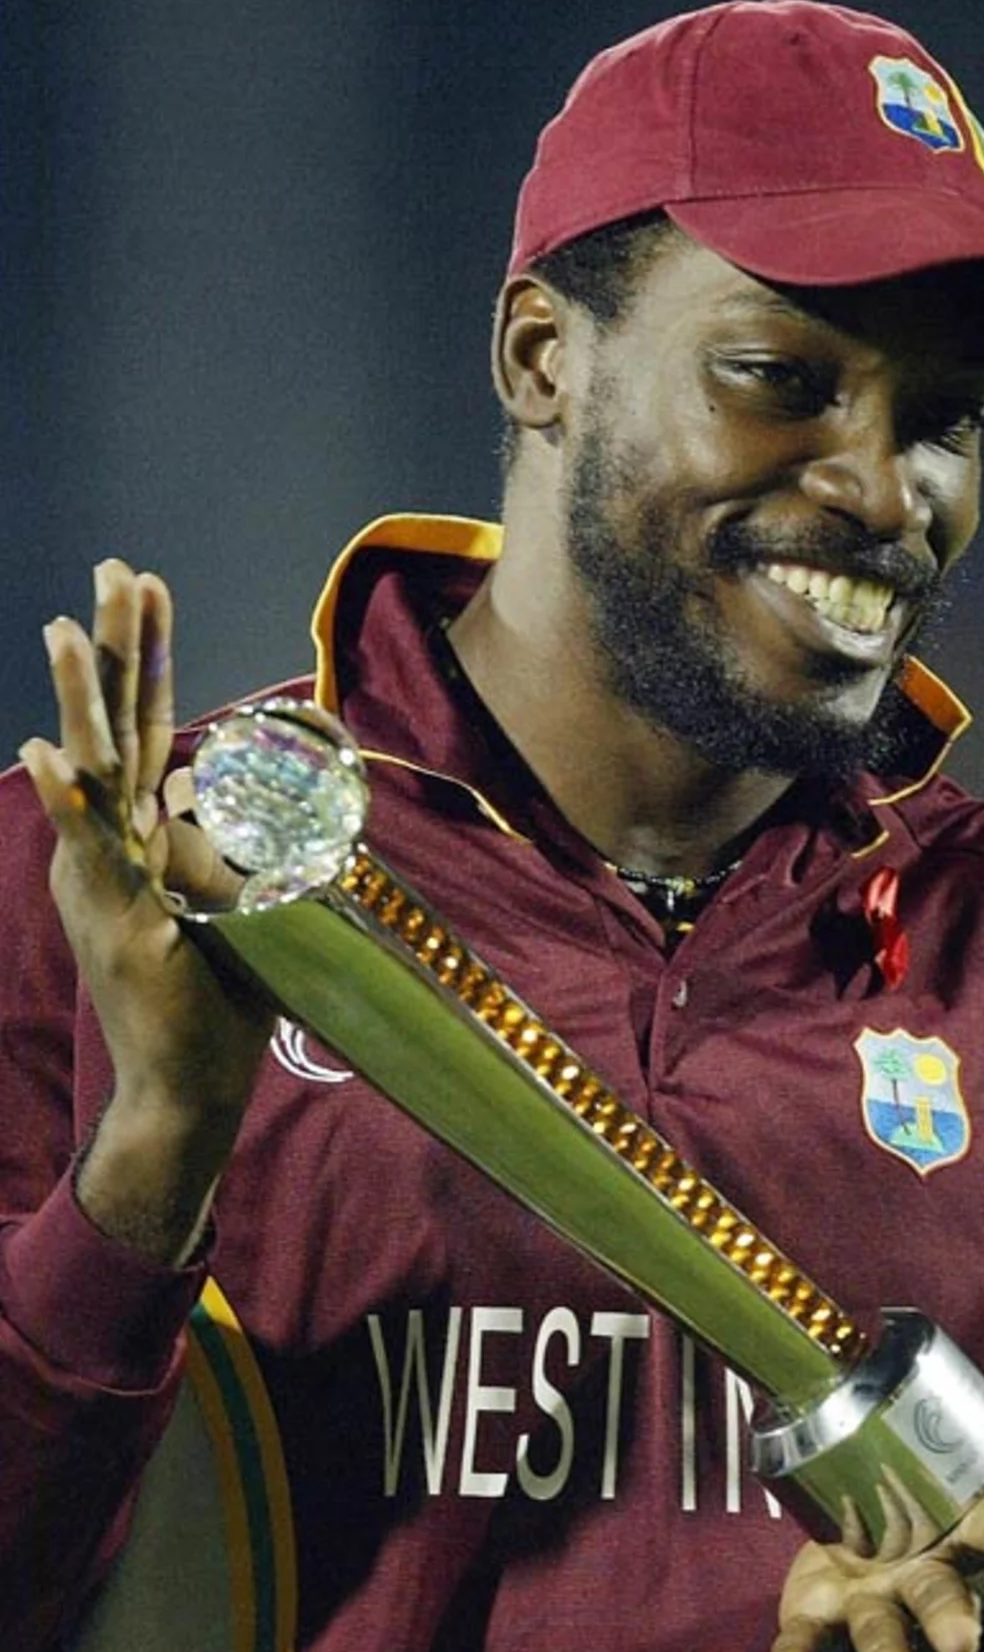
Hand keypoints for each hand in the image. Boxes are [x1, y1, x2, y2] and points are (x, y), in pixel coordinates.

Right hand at [19, 559, 273, 1259]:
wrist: (185, 1083)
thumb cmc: (217, 997)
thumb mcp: (242, 904)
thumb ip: (244, 847)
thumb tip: (268, 796)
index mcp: (139, 835)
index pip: (149, 725)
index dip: (147, 655)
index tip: (149, 585)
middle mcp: (109, 845)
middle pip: (118, 727)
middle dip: (115, 646)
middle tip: (114, 568)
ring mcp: (103, 881)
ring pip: (96, 774)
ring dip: (80, 700)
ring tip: (64, 628)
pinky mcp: (114, 922)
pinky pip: (96, 853)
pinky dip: (73, 803)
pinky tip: (48, 754)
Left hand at [759, 1322, 983, 1651]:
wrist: (909, 1539)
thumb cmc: (969, 1489)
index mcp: (975, 1528)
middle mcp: (931, 1572)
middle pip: (946, 1598)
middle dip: (952, 1620)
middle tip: (962, 1642)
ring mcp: (879, 1597)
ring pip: (883, 1630)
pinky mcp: (826, 1613)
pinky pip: (806, 1648)